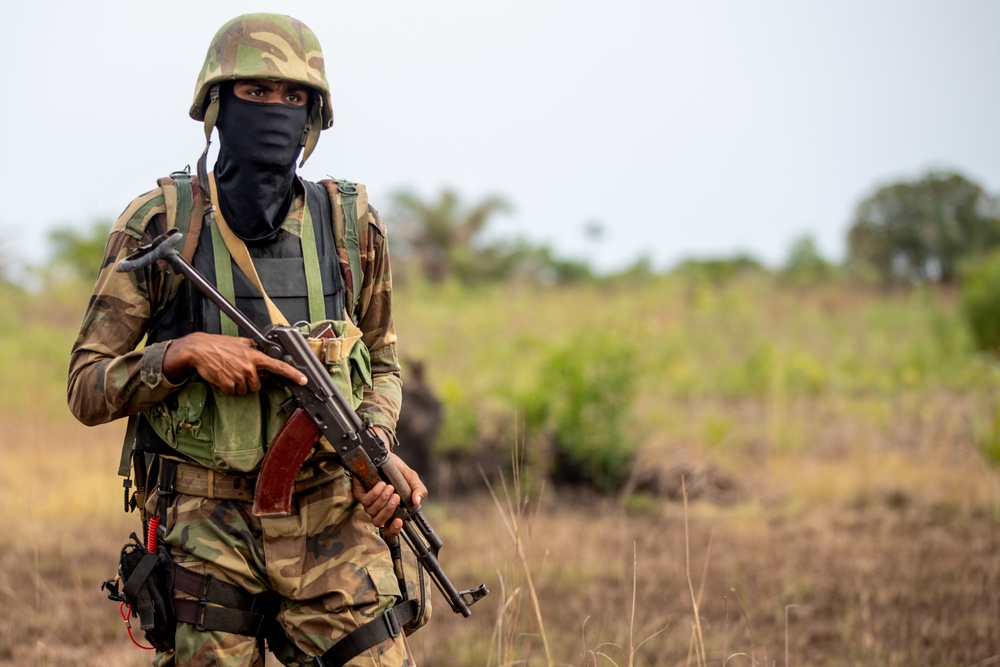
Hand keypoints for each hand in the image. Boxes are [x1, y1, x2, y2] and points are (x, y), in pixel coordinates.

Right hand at [163, 332, 306, 394]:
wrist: (199, 349)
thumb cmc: (219, 345)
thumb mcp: (241, 342)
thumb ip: (254, 348)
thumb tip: (263, 351)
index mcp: (254, 356)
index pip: (278, 366)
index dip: (292, 374)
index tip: (303, 380)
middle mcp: (249, 367)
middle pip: (258, 384)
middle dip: (250, 381)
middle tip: (239, 371)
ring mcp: (238, 376)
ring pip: (245, 390)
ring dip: (238, 385)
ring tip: (229, 372)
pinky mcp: (227, 384)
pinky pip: (233, 393)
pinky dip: (228, 388)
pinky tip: (223, 377)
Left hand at [353, 433, 426, 537]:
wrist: (384, 455)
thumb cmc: (397, 470)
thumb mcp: (411, 478)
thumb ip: (418, 490)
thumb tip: (417, 502)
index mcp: (392, 510)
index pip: (390, 529)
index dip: (393, 530)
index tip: (399, 521)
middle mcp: (379, 509)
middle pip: (379, 522)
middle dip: (388, 510)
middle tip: (396, 497)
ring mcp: (368, 503)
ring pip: (372, 511)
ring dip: (382, 500)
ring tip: (390, 487)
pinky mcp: (360, 494)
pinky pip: (365, 500)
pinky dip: (374, 493)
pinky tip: (381, 484)